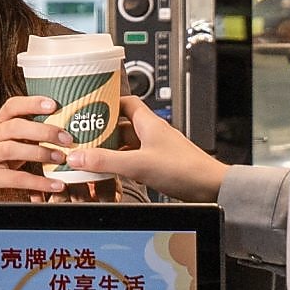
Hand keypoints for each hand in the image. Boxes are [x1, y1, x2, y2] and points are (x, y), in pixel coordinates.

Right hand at [0, 95, 70, 200]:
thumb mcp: (0, 143)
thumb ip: (22, 136)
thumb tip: (57, 131)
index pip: (11, 106)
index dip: (32, 102)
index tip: (53, 104)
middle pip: (15, 126)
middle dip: (43, 130)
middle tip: (67, 138)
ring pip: (12, 149)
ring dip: (40, 153)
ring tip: (60, 158)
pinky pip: (14, 179)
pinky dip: (38, 182)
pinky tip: (55, 184)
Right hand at [66, 96, 228, 201]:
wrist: (212, 188)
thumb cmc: (185, 170)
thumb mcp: (138, 164)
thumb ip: (106, 161)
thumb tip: (77, 156)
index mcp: (148, 123)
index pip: (124, 101)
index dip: (106, 103)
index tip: (88, 108)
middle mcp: (152, 132)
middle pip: (122, 125)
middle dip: (103, 131)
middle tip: (85, 137)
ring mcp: (157, 149)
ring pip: (128, 144)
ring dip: (113, 150)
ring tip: (95, 156)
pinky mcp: (160, 165)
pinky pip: (136, 159)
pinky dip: (123, 164)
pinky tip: (115, 174)